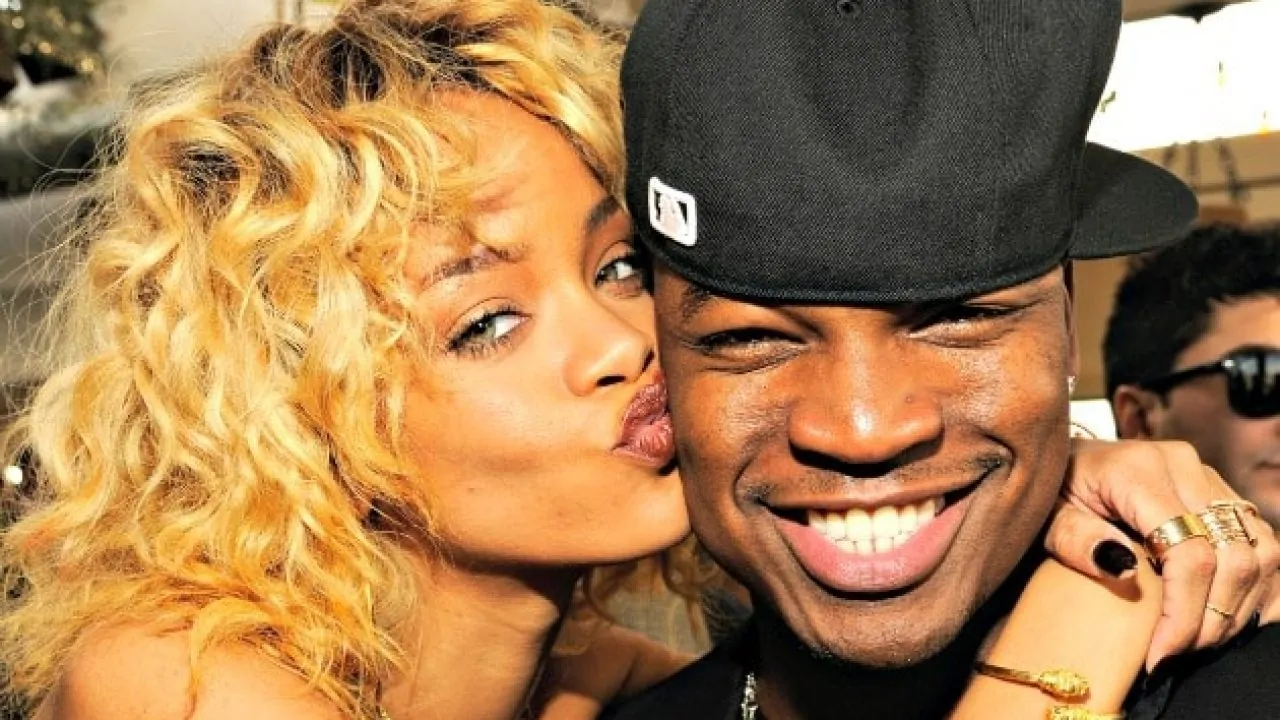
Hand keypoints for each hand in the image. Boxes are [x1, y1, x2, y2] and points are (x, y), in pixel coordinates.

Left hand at [1042, 437, 1279, 670]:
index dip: (1183, 613)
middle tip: (1175, 656)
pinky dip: (1255, 586)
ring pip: (1260, 552)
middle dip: (1211, 619)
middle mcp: (1185, 467)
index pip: (1190, 552)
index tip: (1159, 655)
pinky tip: (1227, 615)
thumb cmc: (1051, 491)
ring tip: (1195, 641)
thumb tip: (1123, 569)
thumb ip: (1075, 538)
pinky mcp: (1220, 493)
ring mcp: (1208, 478)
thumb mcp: (1046, 516)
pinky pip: (1262, 544)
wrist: (1061, 462)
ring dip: (1236, 608)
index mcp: (1140, 469)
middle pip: (1233, 557)